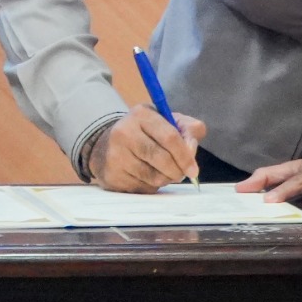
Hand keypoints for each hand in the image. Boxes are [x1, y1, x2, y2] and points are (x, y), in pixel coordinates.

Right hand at [85, 103, 207, 192]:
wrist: (108, 145)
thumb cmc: (146, 134)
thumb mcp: (167, 122)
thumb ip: (188, 129)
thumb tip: (191, 148)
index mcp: (141, 114)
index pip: (170, 137)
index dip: (185, 156)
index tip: (194, 170)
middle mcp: (124, 131)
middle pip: (162, 159)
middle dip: (177, 170)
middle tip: (181, 175)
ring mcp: (116, 154)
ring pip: (154, 176)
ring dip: (165, 179)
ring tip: (164, 173)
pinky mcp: (112, 174)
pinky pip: (142, 187)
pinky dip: (151, 186)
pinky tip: (147, 177)